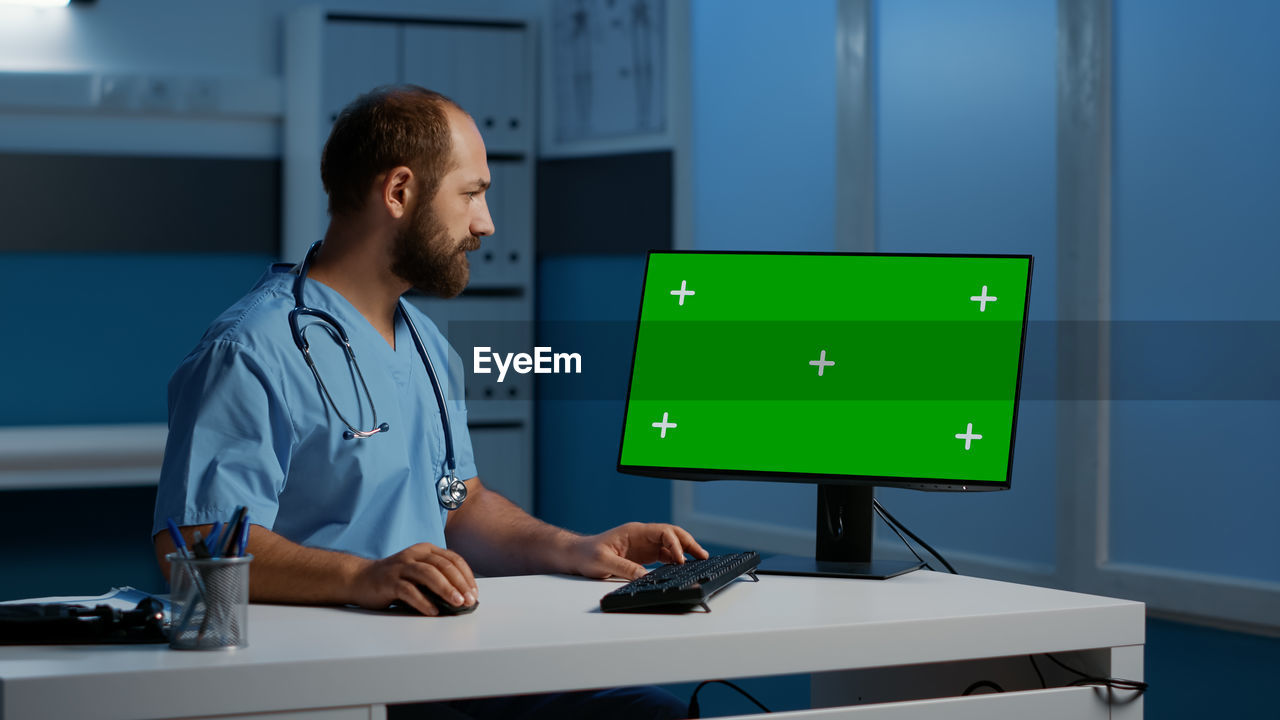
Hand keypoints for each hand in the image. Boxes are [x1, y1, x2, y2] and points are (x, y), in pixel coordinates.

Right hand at [350, 543, 477, 615]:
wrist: (360, 579)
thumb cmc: (395, 579)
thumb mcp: (419, 573)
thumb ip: (438, 579)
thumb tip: (463, 597)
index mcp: (425, 550)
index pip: (453, 559)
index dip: (466, 576)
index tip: (474, 593)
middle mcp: (414, 554)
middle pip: (443, 565)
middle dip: (460, 584)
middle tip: (469, 600)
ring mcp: (400, 566)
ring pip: (428, 574)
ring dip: (445, 589)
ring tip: (457, 603)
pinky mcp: (388, 581)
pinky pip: (409, 590)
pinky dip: (423, 601)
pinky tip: (433, 611)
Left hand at [566, 522, 708, 579]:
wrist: (576, 556)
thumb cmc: (586, 555)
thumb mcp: (604, 563)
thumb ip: (626, 569)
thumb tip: (645, 578)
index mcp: (634, 532)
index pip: (662, 532)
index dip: (674, 544)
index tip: (680, 560)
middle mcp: (642, 536)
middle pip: (672, 535)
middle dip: (688, 543)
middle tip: (703, 555)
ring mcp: (643, 546)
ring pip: (671, 545)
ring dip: (685, 552)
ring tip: (699, 561)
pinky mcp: (643, 556)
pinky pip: (664, 555)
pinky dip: (675, 560)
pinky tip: (682, 567)